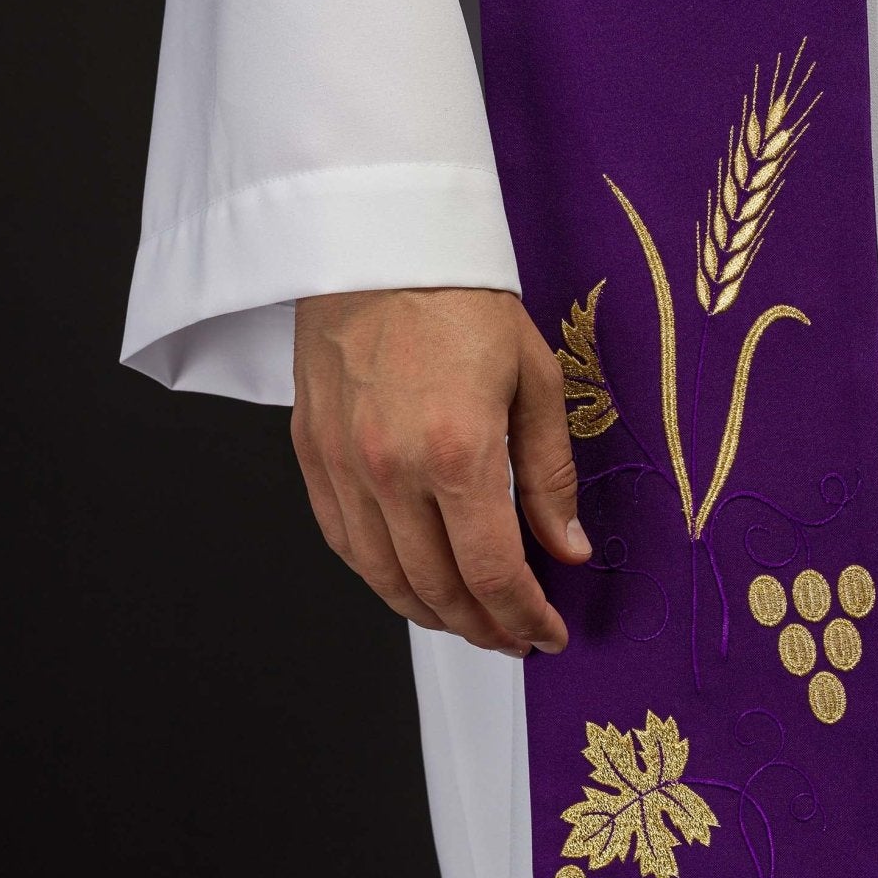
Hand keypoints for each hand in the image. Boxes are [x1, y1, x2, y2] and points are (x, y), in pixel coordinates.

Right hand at [292, 287, 589, 654]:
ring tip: (469, 620)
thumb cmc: (462, 299)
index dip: (524, 617)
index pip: (492, 572)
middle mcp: (392, 470)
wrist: (378, 241)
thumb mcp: (535, 380)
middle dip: (483, 628)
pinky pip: (344, 542)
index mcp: (457, 451)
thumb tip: (565, 550)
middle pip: (437, 588)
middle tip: (515, 636)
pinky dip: (380, 577)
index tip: (547, 633)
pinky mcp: (313, 454)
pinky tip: (411, 582)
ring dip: (431, 613)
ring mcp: (344, 466)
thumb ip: (550, 476)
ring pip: (385, 578)